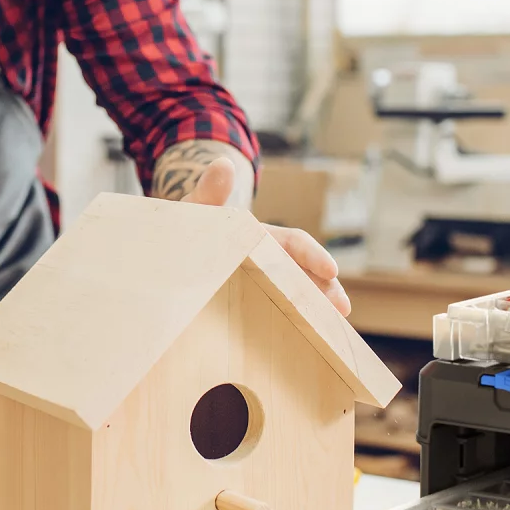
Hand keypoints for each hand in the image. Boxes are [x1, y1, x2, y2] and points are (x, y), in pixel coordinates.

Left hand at [181, 156, 350, 315]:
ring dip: (314, 309)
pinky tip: (302, 344)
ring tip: (330, 331)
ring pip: (295, 295)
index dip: (312, 255)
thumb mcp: (197, 208)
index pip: (294, 244)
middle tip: (342, 308)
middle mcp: (267, 260)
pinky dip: (292, 325)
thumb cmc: (189, 226)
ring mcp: (261, 283)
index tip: (331, 269)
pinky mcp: (251, 303)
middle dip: (325, 288)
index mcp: (261, 235)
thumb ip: (209, 191)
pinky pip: (275, 314)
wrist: (168, 253)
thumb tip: (223, 165)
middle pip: (304, 273)